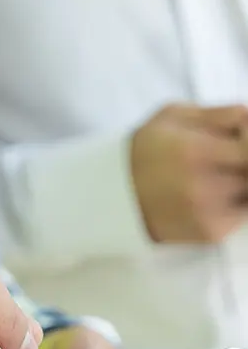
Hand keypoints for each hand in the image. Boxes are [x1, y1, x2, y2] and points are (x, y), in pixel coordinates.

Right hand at [131, 103, 247, 242]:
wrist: (113, 196)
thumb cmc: (146, 149)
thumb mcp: (174, 115)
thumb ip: (223, 114)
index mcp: (194, 152)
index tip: (239, 138)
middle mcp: (203, 188)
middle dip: (242, 161)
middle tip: (226, 158)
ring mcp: (208, 215)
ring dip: (241, 182)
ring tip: (217, 175)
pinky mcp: (211, 234)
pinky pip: (244, 214)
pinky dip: (237, 202)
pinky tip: (214, 195)